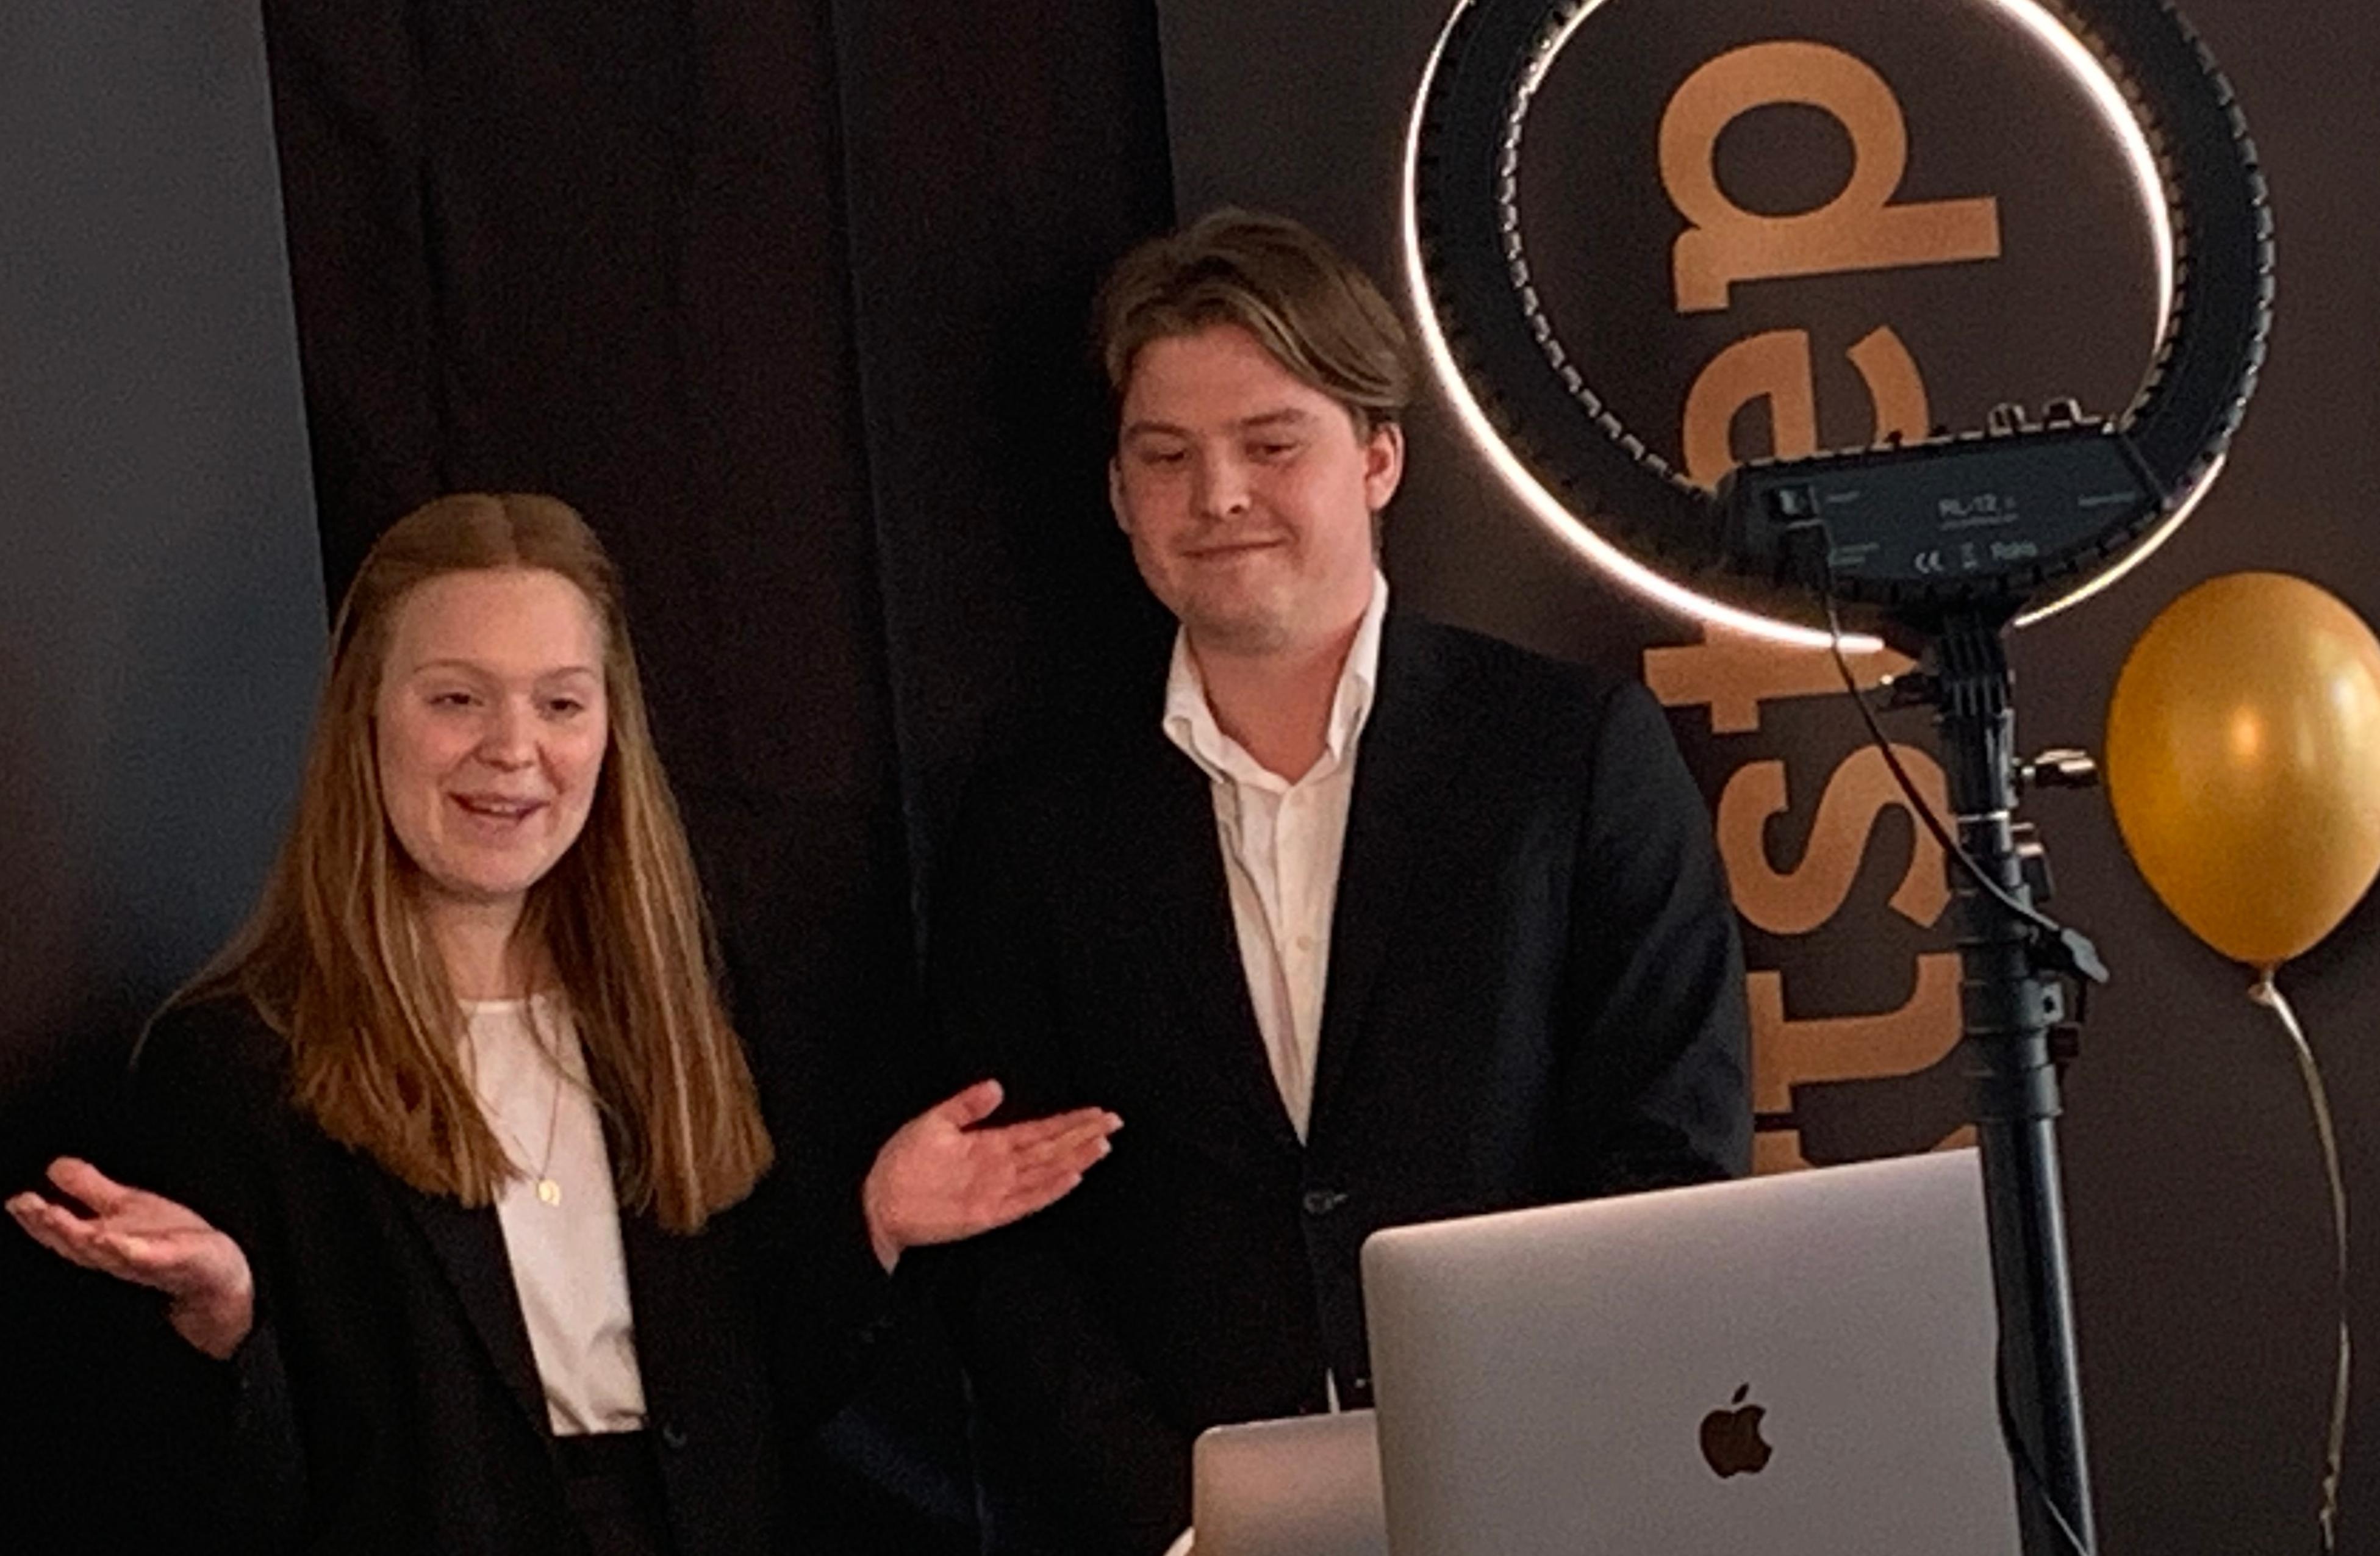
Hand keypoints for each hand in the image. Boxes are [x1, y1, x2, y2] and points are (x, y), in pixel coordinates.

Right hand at [7, 1157, 254, 1358]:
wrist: (217, 1275)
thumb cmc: (169, 1240)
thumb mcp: (127, 1206)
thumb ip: (90, 1189)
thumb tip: (53, 1166)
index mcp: (103, 1240)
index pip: (64, 1230)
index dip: (37, 1219)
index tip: (15, 1201)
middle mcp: (117, 1255)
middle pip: (77, 1243)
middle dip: (48, 1226)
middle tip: (24, 1205)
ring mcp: (146, 1262)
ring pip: (105, 1253)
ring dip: (79, 1237)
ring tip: (55, 1217)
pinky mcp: (176, 1262)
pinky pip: (148, 1258)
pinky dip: (128, 1249)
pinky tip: (112, 1238)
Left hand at [861, 1081, 1119, 1271]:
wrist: (878, 1201)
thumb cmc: (902, 1164)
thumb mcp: (935, 1121)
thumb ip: (967, 1104)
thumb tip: (996, 1085)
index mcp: (990, 1144)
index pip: (1040, 1131)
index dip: (1070, 1121)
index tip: (1097, 1112)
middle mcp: (1000, 1167)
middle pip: (1051, 1149)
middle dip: (1083, 1136)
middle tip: (1114, 1123)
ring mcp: (997, 1190)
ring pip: (1046, 1173)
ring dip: (1074, 1160)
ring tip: (1101, 1146)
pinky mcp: (987, 1213)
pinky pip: (1026, 1200)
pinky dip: (1049, 1189)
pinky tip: (1070, 1177)